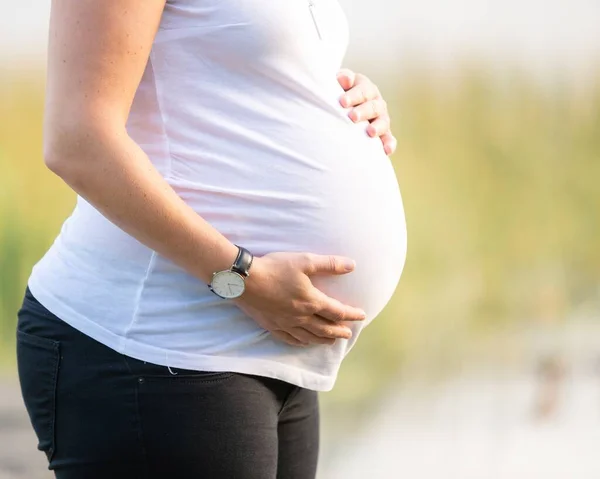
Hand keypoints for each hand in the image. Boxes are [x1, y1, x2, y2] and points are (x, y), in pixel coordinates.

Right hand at [233, 252, 365, 346]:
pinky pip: (290, 339)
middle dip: (339, 331)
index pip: (337, 311)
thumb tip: (352, 265)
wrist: (244, 280)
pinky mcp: (272, 326)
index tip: (361, 316)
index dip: (351, 314)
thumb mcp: (305, 261)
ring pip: (309, 337)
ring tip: (331, 341)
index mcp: (311, 301)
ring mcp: (286, 323)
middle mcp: (301, 316)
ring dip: (323, 340)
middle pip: (325, 328)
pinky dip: (301, 342)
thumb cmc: (275, 268)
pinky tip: (304, 343)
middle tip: (348, 334)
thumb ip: (330, 264)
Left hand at [337, 68, 396, 155]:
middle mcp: (375, 101)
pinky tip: (386, 151)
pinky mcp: (383, 133)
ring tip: (370, 133)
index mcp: (365, 87)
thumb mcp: (337, 83)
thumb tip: (345, 79)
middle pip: (373, 106)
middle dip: (364, 111)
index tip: (342, 102)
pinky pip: (388, 138)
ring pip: (383, 121)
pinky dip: (389, 144)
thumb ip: (342, 79)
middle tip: (353, 117)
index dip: (353, 95)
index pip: (362, 90)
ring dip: (378, 127)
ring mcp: (381, 117)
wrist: (339, 108)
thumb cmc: (335, 94)